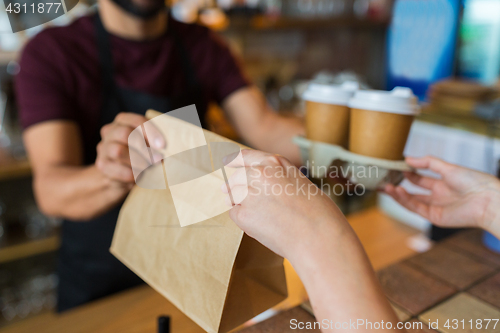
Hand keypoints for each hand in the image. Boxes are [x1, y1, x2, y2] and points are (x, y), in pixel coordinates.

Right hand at [96, 112, 164, 183]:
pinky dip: (130, 173)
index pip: (136, 121)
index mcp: (123, 121)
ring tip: (150, 168)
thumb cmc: (140, 156)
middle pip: (125, 134)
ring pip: (118, 151)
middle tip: (159, 159)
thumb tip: (169, 148)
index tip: (163, 145)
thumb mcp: (148, 145)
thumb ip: (156, 141)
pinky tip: (140, 177)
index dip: (150, 131)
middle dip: (145, 147)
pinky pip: (115, 168)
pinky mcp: (101, 165)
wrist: (119, 177)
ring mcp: (103, 148)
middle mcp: (110, 132)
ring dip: (138, 161)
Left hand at [221, 149, 349, 259]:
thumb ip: (277, 179)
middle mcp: (259, 173)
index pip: (246, 156)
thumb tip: (260, 187)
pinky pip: (235, 214)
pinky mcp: (244, 214)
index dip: (234, 160)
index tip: (226, 161)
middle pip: (235, 178)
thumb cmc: (318, 213)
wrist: (319, 236)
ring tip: (261, 216)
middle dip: (234, 187)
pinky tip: (262, 226)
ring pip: (232, 196)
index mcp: (275, 163)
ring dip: (240, 204)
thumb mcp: (299, 182)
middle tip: (236, 197)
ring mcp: (250, 193)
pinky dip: (243, 220)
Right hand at [384, 156, 499, 234]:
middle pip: (412, 191)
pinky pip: (416, 208)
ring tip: (385, 187)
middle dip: (397, 186)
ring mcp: (436, 207)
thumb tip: (408, 159)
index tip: (394, 166)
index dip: (407, 172)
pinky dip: (405, 200)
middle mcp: (438, 195)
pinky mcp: (435, 217)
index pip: (419, 178)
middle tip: (383, 180)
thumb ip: (428, 163)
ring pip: (411, 200)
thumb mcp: (448, 167)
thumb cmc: (474, 182)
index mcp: (443, 183)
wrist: (487, 200)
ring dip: (397, 194)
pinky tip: (398, 191)